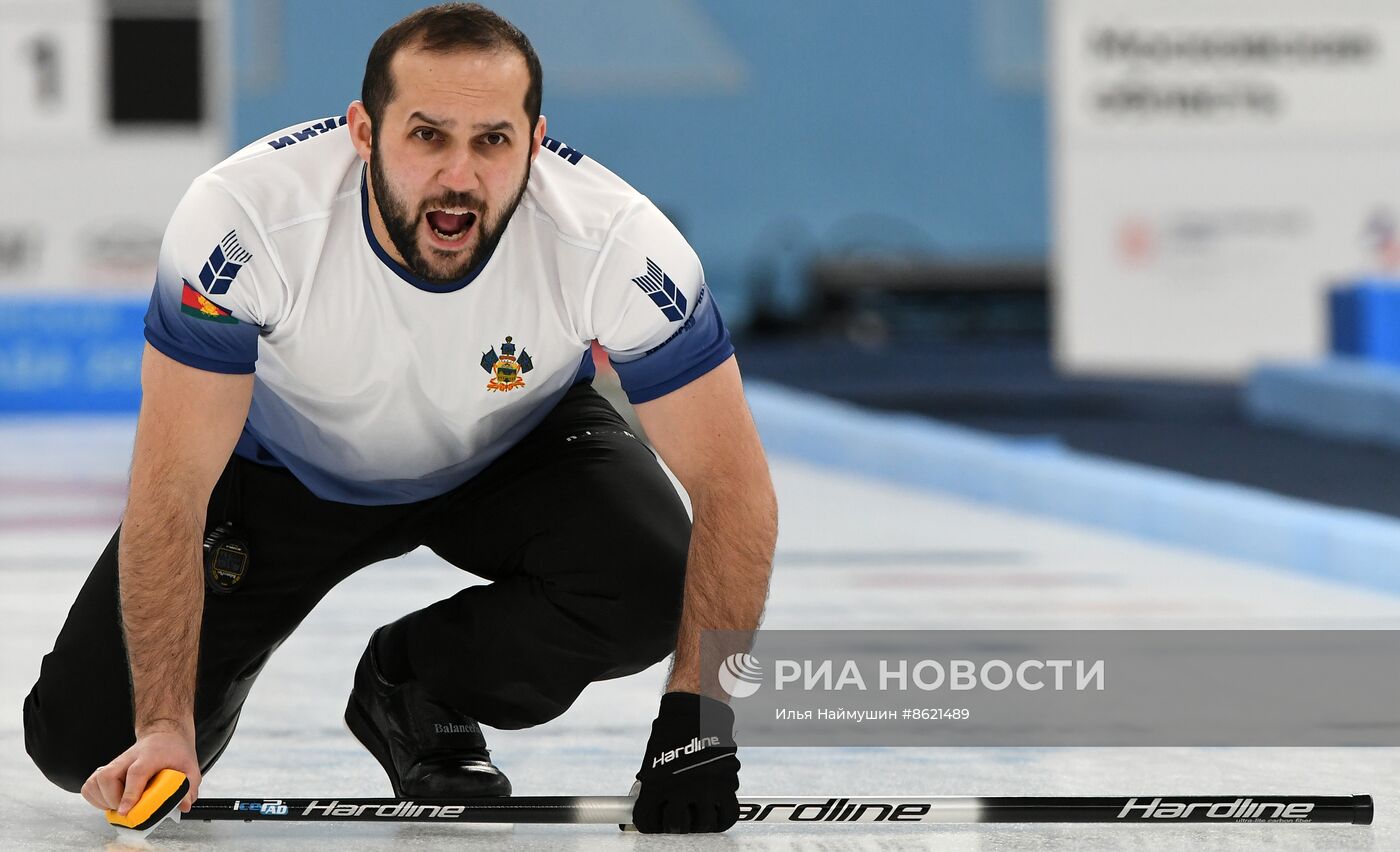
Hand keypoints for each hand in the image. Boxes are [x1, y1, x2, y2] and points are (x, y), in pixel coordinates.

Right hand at [80, 721, 200, 814]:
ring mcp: (115, 763)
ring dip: (103, 800)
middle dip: (113, 799)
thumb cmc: (173, 752)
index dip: (129, 793)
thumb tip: (184, 805)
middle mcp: (128, 758)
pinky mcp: (105, 769)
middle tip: (127, 810)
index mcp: (150, 756)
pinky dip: (95, 798)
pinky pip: (90, 785)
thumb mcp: (190, 767)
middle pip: (108, 776)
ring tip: (119, 806)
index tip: (125, 811)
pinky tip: (109, 801)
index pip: (136, 773)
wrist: (163, 735)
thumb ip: (189, 786)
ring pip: (95, 781)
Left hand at [632, 692, 739, 832]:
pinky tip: (719, 812)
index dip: (653, 824)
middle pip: (677, 826)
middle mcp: (677, 791)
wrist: (695, 711)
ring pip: (702, 825)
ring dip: (702, 822)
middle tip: (683, 815)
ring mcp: (702, 789)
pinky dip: (723, 819)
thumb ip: (654, 785)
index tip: (658, 821)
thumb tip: (652, 804)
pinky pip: (727, 815)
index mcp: (654, 786)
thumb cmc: (672, 732)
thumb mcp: (654, 760)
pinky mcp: (725, 785)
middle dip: (679, 824)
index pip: (648, 821)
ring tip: (701, 813)